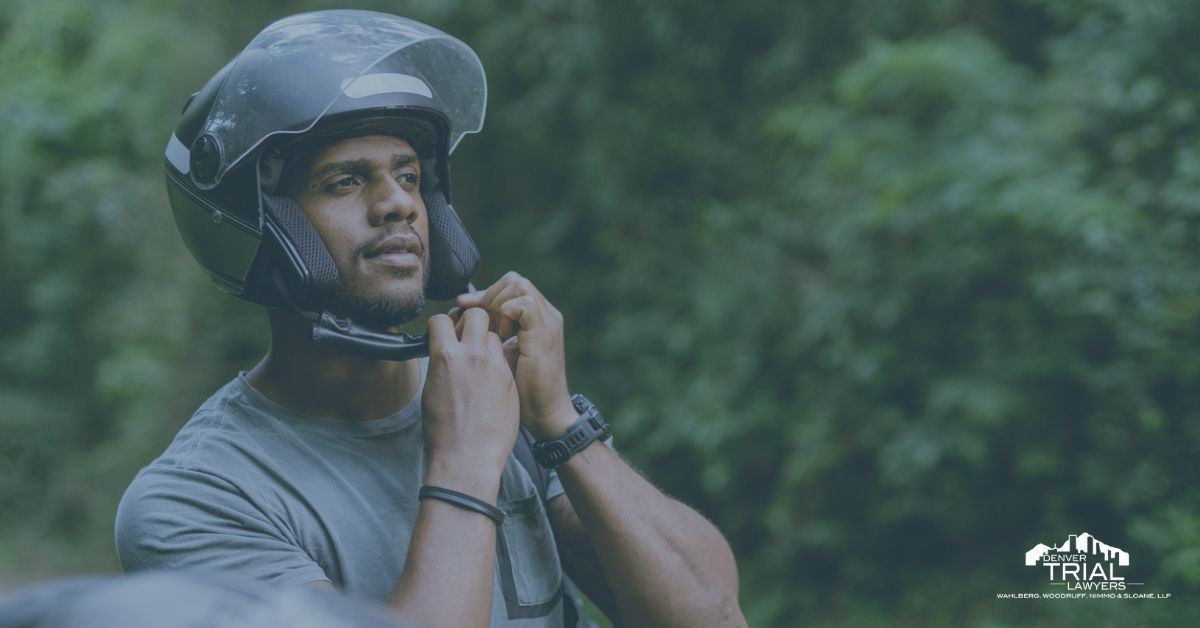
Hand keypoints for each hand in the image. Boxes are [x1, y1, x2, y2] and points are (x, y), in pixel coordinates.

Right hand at [422, 308, 519, 495]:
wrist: (468, 458)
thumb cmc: (443, 431)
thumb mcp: (431, 390)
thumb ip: (440, 364)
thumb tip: (443, 352)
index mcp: (445, 357)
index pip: (442, 319)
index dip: (442, 325)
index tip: (444, 333)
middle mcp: (472, 355)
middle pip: (476, 315)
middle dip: (470, 321)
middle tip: (467, 338)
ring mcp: (494, 366)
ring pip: (494, 334)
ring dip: (486, 341)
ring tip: (480, 361)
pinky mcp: (509, 379)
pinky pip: (504, 357)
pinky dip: (497, 361)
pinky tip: (491, 378)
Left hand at [453, 272, 577, 439]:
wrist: (545, 416)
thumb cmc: (522, 393)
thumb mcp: (502, 356)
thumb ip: (489, 335)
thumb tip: (460, 317)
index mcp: (537, 319)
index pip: (509, 287)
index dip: (483, 293)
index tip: (462, 307)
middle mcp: (546, 315)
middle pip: (513, 280)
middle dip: (488, 294)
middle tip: (475, 319)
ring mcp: (547, 322)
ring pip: (518, 285)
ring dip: (496, 303)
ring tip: (490, 330)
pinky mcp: (544, 334)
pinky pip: (522, 304)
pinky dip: (505, 314)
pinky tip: (499, 337)